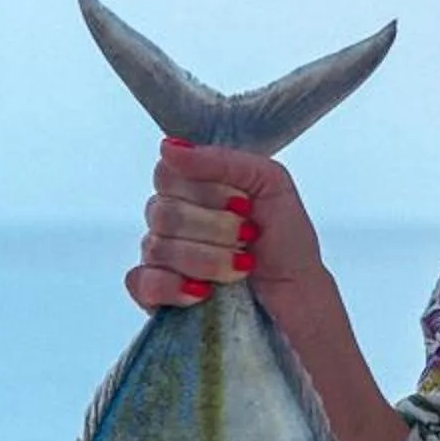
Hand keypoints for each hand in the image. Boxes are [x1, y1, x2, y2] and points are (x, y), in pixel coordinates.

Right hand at [123, 140, 328, 313]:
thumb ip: (222, 160)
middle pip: (163, 212)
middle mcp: (169, 219)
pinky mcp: (154, 293)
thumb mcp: (270, 183)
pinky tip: (203, 291)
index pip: (167, 174)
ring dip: (209, 260)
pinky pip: (142, 282)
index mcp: (191, 188)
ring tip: (242, 266)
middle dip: (216, 227)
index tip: (243, 204)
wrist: (297, 292)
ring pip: (157, 248)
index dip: (206, 191)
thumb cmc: (284, 238)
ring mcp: (159, 256)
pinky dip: (174, 286)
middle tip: (249, 236)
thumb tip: (168, 148)